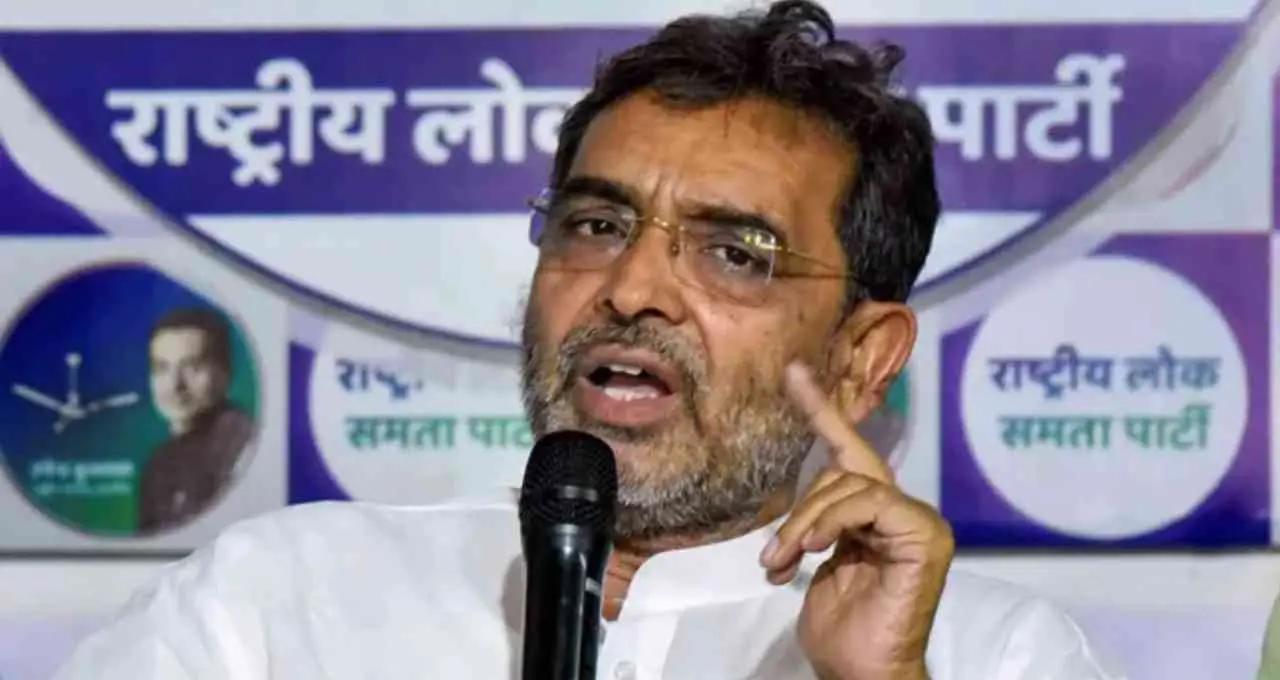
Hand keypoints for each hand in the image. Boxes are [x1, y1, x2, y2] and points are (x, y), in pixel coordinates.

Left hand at [759, 363, 953, 679]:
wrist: (861, 669)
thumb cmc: (841, 628)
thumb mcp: (816, 563)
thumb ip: (817, 524)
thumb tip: (797, 507)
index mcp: (877, 515)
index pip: (849, 451)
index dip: (822, 411)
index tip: (794, 372)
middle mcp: (903, 512)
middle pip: (842, 470)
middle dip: (800, 508)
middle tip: (773, 557)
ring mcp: (919, 523)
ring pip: (851, 485)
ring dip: (806, 521)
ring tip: (783, 561)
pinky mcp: (925, 536)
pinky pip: (870, 503)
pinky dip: (832, 520)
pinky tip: (813, 548)